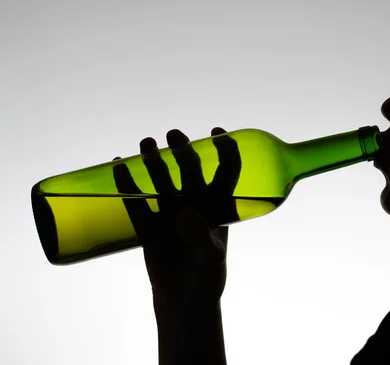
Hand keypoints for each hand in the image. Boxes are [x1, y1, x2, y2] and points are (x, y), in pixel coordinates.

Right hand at [112, 127, 240, 308]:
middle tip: (174, 135)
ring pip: (161, 179)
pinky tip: (119, 165)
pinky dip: (126, 182)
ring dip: (154, 160)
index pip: (226, 171)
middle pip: (190, 169)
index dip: (225, 150)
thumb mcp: (211, 259)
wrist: (183, 300)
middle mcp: (195, 202)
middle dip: (183, 150)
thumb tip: (183, 213)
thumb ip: (202, 237)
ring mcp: (170, 211)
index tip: (217, 133)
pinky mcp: (148, 224)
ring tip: (146, 143)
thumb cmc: (206, 277)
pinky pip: (135, 200)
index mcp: (218, 206)